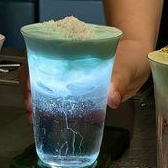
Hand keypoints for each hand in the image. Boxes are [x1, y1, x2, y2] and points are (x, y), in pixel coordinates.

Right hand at [18, 40, 150, 121]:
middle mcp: (66, 62)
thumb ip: (120, 79)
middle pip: (37, 71)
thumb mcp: (126, 65)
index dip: (31, 69)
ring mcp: (69, 77)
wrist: (138, 65)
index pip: (41, 54)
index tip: (29, 87)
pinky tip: (46, 119)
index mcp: (72, 49)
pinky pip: (58, 97)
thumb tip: (111, 99)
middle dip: (29, 90)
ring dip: (35, 101)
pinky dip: (48, 107)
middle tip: (30, 109)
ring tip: (33, 117)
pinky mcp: (76, 90)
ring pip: (43, 84)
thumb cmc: (131, 57)